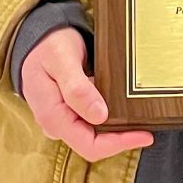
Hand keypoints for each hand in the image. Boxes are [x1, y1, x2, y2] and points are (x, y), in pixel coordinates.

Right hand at [20, 27, 154, 161]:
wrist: (35, 37)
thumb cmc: (48, 46)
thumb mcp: (62, 60)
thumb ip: (77, 88)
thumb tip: (100, 116)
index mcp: (53, 117)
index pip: (89, 145)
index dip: (118, 144)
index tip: (144, 135)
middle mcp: (56, 124)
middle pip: (94, 143)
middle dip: (121, 138)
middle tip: (147, 123)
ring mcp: (62, 119)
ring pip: (94, 133)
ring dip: (116, 128)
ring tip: (139, 115)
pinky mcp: (68, 112)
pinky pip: (90, 121)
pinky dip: (109, 116)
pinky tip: (122, 105)